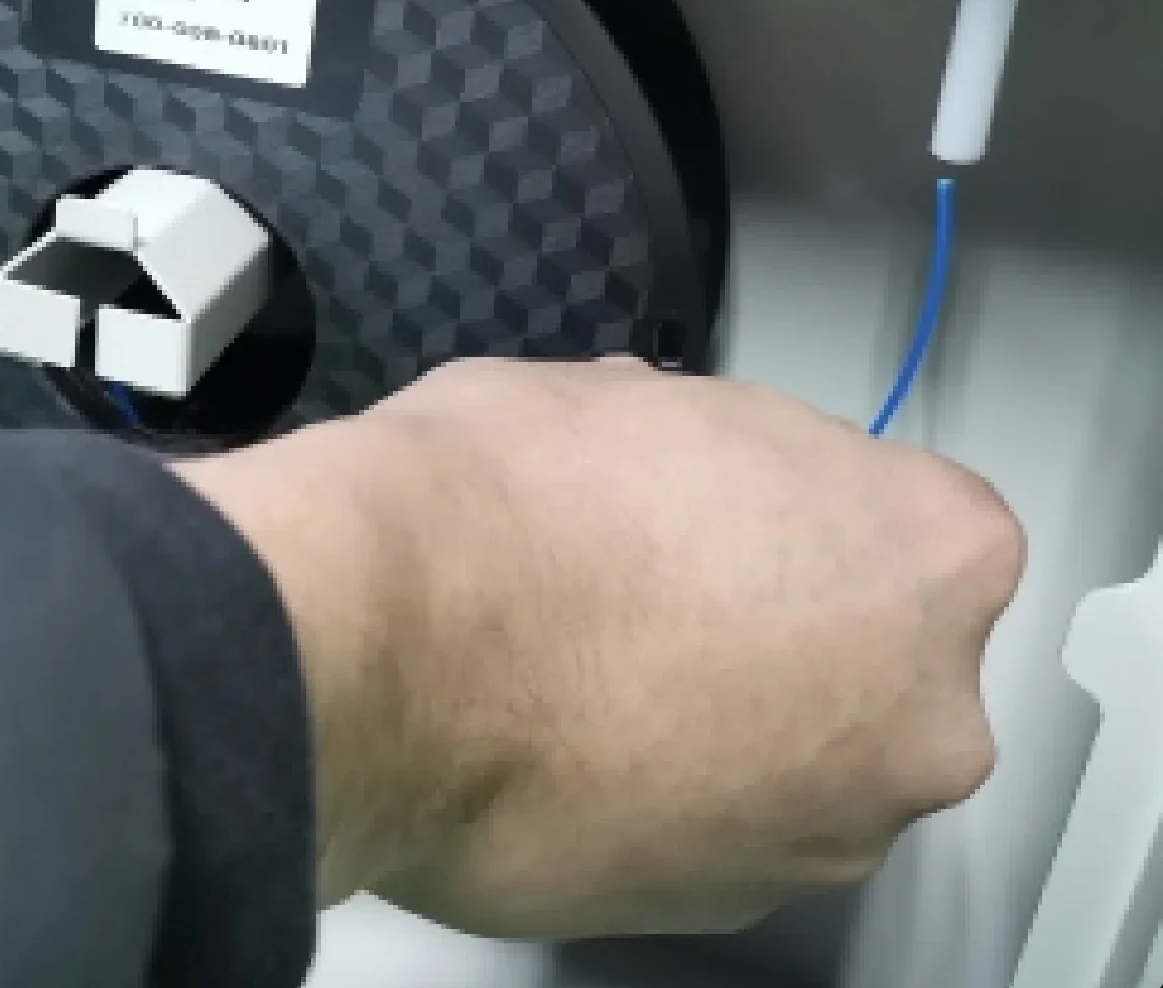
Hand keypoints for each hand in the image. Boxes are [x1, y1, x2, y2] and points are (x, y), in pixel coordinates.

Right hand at [176, 357, 1024, 940]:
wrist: (376, 651)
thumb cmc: (499, 510)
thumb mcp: (619, 394)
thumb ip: (705, 444)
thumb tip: (673, 462)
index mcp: (923, 551)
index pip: (913, 518)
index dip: (805, 503)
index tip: (738, 508)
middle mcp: (913, 713)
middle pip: (877, 654)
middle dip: (787, 621)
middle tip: (662, 581)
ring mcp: (821, 829)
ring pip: (802, 756)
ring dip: (728, 716)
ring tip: (593, 664)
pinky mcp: (718, 906)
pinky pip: (718, 829)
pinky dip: (663, 792)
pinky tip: (567, 736)